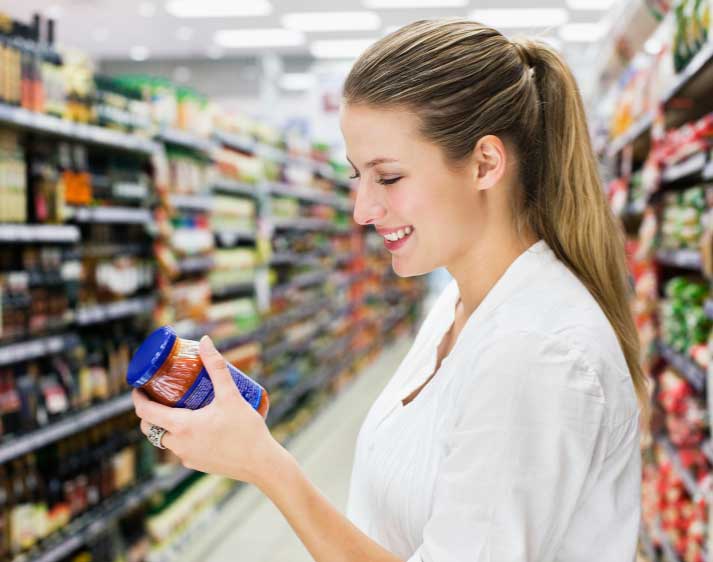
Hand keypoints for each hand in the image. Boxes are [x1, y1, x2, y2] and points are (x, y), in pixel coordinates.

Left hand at [133, 335, 283, 485]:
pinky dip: (180, 436)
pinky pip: (180, 448)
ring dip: (165, 424)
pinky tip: (195, 426)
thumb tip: (205, 341)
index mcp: (182, 427)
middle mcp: (179, 445)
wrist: (261, 463)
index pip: (146, 413)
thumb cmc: (246, 430)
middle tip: (158, 395)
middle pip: (150, 427)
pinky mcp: (197, 464)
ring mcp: (187, 457)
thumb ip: (217, 367)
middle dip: (149, 412)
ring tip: (177, 408)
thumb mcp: (231, 395)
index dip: (138, 399)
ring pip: (165, 439)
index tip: (138, 388)